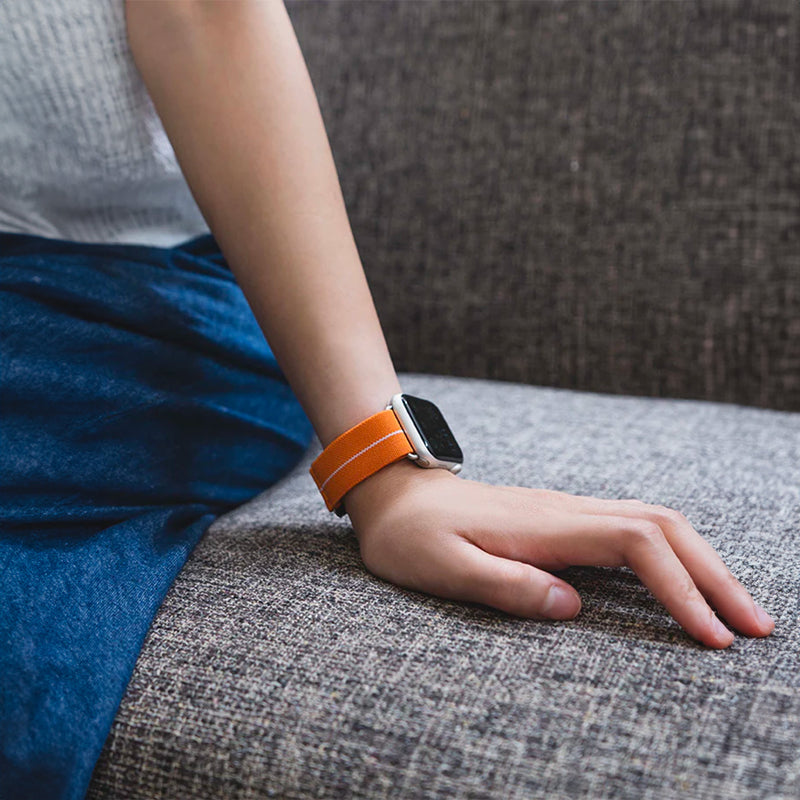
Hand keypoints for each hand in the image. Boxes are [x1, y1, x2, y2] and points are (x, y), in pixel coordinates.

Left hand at [344, 460, 774, 648]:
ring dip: (700, 562)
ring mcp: (566, 511)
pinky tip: (683, 581)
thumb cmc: (411, 536)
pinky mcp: (561, 519)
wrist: (395, 493)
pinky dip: (672, 554)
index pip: (636, 545)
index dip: (681, 588)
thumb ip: (505, 586)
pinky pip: (632, 528)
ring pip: (654, 522)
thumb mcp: (443, 567)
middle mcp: (566, 510)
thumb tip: (572, 608)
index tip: (712, 637)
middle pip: (663, 526)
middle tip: (756, 626)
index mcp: (544, 524)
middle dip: (714, 574)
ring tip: (735, 609)